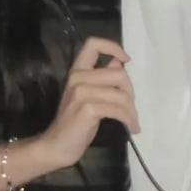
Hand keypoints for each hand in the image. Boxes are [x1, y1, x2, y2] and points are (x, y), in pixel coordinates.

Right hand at [38, 36, 139, 169]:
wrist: (56, 146)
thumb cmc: (74, 122)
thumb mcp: (88, 96)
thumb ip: (102, 79)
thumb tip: (119, 63)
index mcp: (77, 71)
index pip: (93, 44)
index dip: (113, 47)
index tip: (126, 60)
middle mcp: (77, 77)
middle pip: (119, 73)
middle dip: (131, 92)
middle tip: (131, 109)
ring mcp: (81, 92)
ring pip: (121, 95)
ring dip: (132, 111)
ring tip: (133, 122)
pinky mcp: (88, 108)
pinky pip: (118, 110)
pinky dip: (129, 120)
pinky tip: (131, 128)